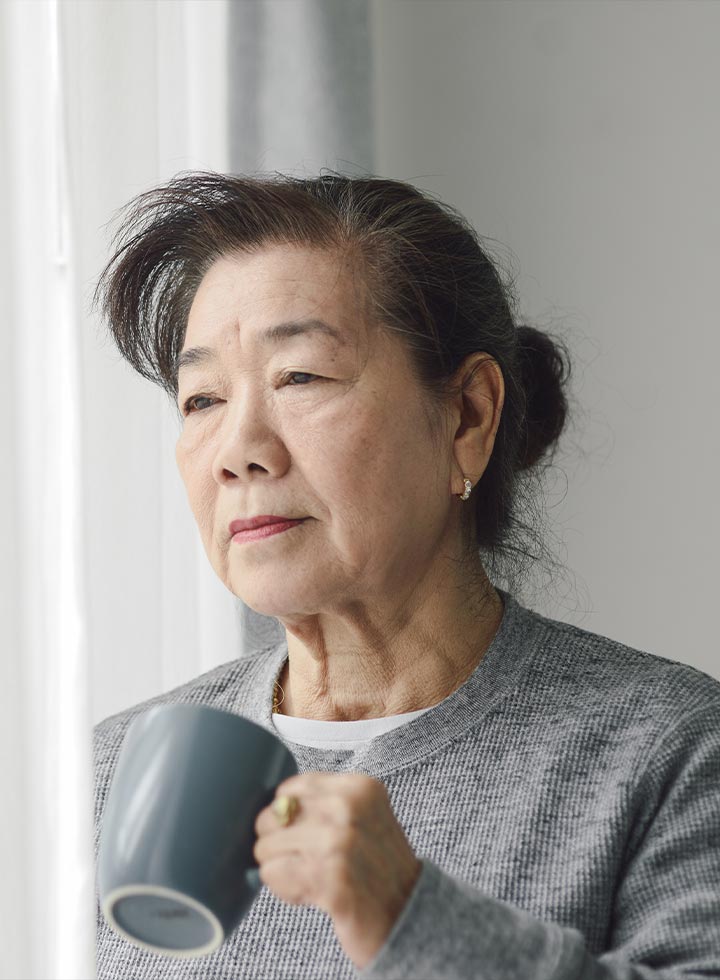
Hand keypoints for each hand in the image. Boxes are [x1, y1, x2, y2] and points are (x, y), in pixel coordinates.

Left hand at [253, 772, 422, 969]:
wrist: (407, 913)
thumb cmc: (379, 866)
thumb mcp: (363, 816)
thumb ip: (324, 803)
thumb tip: (274, 806)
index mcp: (357, 787)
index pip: (290, 788)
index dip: (286, 816)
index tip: (302, 834)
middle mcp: (347, 807)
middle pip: (272, 816)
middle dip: (278, 843)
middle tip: (305, 861)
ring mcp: (336, 841)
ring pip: (266, 846)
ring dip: (281, 868)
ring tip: (311, 878)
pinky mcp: (326, 877)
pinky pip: (271, 874)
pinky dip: (284, 889)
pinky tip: (310, 894)